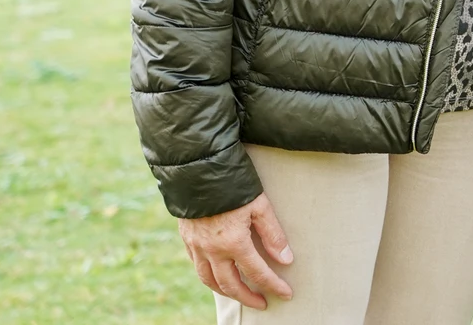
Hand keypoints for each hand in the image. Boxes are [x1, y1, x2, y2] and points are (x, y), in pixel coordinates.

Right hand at [176, 193, 293, 308]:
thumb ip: (272, 235)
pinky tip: (218, 275)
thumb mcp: (260, 206)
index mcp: (233, 243)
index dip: (273, 286)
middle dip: (248, 297)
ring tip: (241, 294)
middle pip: (231, 285)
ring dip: (226, 292)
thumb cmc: (233, 184)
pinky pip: (197, 267)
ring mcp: (196, 246)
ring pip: (209, 281)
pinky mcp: (186, 239)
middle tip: (263, 303)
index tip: (286, 294)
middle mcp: (212, 250)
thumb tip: (285, 260)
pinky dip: (209, 276)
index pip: (257, 273)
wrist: (198, 168)